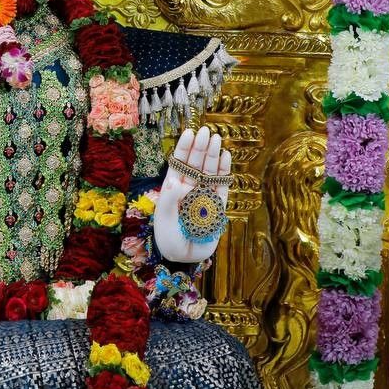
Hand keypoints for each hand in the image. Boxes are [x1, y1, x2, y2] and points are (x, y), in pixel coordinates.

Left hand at [153, 125, 230, 264]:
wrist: (185, 257)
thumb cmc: (169, 239)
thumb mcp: (163, 219)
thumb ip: (168, 201)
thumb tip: (175, 182)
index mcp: (174, 189)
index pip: (178, 164)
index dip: (184, 148)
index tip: (189, 133)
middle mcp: (189, 189)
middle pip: (195, 164)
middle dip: (200, 147)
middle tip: (206, 131)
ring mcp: (204, 196)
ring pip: (209, 171)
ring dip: (213, 155)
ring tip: (217, 139)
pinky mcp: (217, 206)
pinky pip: (221, 186)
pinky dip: (223, 171)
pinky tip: (225, 157)